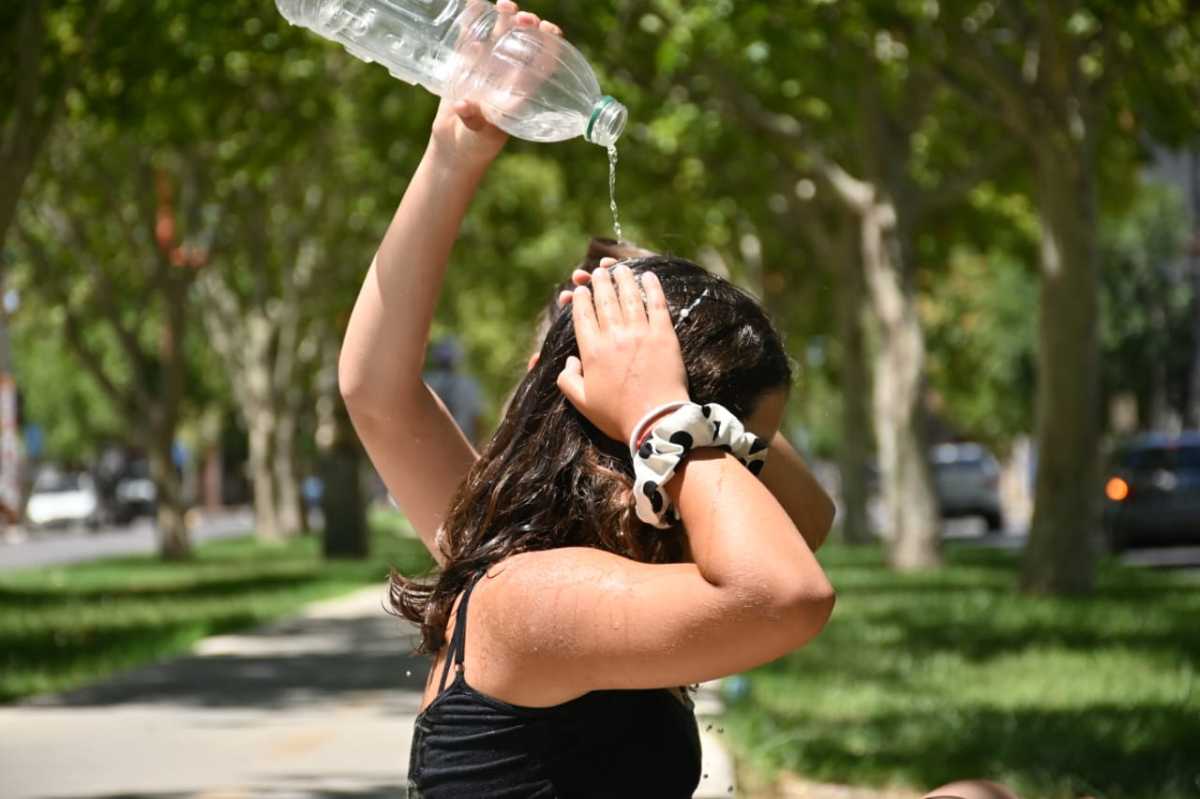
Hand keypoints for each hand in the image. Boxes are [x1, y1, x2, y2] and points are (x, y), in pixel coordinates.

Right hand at [427, 1, 562, 170]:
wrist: (455, 147)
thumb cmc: (476, 145)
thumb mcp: (479, 134)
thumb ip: (473, 119)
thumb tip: (462, 105)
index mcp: (519, 90)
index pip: (540, 63)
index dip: (549, 45)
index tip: (550, 30)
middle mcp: (507, 74)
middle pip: (523, 42)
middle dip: (527, 25)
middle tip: (522, 18)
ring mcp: (486, 66)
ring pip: (500, 34)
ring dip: (505, 17)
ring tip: (503, 5)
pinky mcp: (465, 63)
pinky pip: (470, 35)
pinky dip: (473, 19)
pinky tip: (476, 2)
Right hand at [556, 261, 690, 442]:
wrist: (655, 422)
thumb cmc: (617, 416)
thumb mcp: (582, 403)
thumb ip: (568, 380)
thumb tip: (569, 362)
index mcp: (591, 351)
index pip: (582, 315)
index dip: (580, 300)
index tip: (579, 290)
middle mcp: (613, 336)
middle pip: (604, 300)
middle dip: (600, 283)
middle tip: (598, 272)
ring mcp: (640, 333)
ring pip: (629, 296)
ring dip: (623, 278)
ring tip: (619, 268)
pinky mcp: (664, 335)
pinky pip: (657, 304)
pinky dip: (652, 287)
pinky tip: (648, 276)